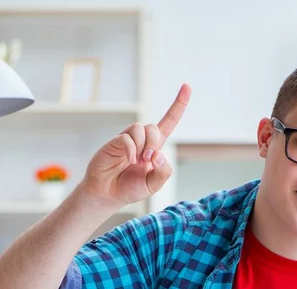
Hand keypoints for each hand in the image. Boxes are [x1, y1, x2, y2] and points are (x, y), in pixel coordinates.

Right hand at [79, 84, 191, 207]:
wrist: (108, 194)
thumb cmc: (131, 187)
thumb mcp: (155, 184)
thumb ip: (164, 171)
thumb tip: (158, 154)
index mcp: (155, 147)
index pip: (169, 121)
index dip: (178, 105)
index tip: (187, 86)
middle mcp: (142, 140)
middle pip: (154, 127)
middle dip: (154, 144)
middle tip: (149, 161)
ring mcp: (128, 140)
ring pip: (141, 128)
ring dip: (143, 146)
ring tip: (137, 162)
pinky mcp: (114, 142)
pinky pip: (127, 138)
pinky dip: (131, 150)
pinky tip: (130, 161)